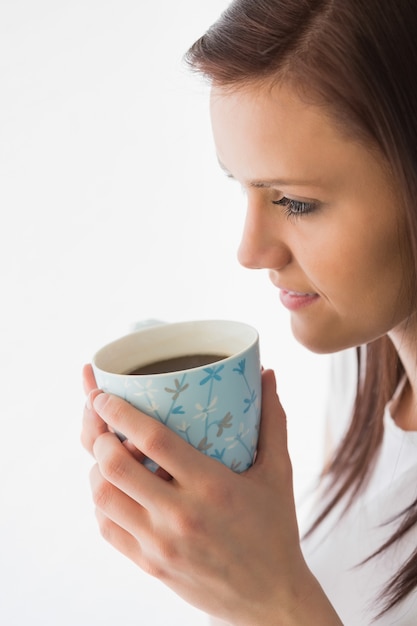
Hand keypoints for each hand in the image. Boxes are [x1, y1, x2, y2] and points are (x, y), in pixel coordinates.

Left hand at [81, 367, 340, 624]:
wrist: (270, 600)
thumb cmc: (275, 530)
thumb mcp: (279, 472)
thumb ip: (273, 420)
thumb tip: (269, 373)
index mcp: (212, 486)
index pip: (152, 439)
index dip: (119, 411)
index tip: (102, 394)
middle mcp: (181, 515)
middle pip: (115, 466)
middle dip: (97, 435)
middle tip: (100, 420)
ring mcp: (160, 544)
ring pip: (103, 497)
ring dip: (96, 468)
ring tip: (107, 452)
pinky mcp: (149, 566)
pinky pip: (107, 528)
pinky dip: (102, 502)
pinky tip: (115, 489)